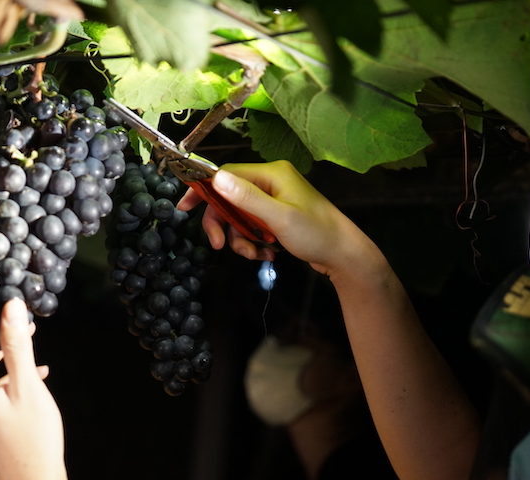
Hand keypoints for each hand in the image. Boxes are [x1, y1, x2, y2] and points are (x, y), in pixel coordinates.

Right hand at [178, 161, 375, 278]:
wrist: (344, 255)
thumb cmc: (316, 234)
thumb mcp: (278, 217)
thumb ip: (246, 198)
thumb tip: (216, 178)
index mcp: (271, 174)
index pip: (226, 174)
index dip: (204, 190)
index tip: (185, 208)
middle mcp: (271, 182)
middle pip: (229, 198)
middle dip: (224, 224)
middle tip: (219, 246)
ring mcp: (274, 200)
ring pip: (239, 217)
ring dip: (240, 238)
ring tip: (255, 254)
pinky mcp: (277, 217)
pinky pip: (252, 226)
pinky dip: (253, 242)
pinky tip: (267, 254)